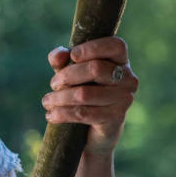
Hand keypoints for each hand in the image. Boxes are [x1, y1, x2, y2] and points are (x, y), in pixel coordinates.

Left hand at [42, 36, 137, 156]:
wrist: (93, 131)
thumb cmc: (82, 90)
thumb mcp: (70, 72)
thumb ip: (62, 59)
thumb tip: (58, 55)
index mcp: (121, 61)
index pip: (116, 45)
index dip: (92, 48)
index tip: (72, 56)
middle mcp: (128, 79)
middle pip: (95, 68)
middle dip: (67, 75)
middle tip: (53, 84)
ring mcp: (124, 100)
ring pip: (84, 94)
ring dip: (60, 97)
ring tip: (47, 101)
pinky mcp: (115, 119)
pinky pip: (83, 113)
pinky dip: (62, 113)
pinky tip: (50, 115)